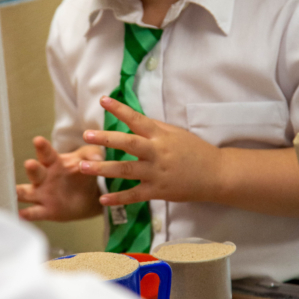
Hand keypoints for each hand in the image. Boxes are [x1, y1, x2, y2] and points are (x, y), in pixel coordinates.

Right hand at [17, 137, 102, 221]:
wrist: (90, 197)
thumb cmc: (84, 172)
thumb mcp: (90, 159)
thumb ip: (93, 155)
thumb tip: (98, 158)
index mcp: (54, 162)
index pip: (46, 153)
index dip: (42, 147)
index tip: (38, 140)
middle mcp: (44, 178)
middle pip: (35, 172)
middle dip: (32, 168)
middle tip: (30, 164)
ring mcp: (42, 195)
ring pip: (26, 192)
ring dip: (20, 191)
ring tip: (14, 191)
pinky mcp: (46, 211)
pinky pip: (33, 213)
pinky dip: (26, 215)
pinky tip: (19, 216)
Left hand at [79, 97, 222, 206]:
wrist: (216, 174)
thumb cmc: (195, 151)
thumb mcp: (176, 133)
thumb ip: (155, 128)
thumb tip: (134, 119)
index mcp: (161, 135)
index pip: (137, 119)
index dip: (120, 109)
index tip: (103, 100)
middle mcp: (157, 152)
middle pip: (128, 144)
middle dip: (105, 139)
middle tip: (86, 135)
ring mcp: (157, 173)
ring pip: (126, 170)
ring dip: (102, 169)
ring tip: (82, 166)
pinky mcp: (158, 191)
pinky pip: (134, 196)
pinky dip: (118, 198)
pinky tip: (102, 198)